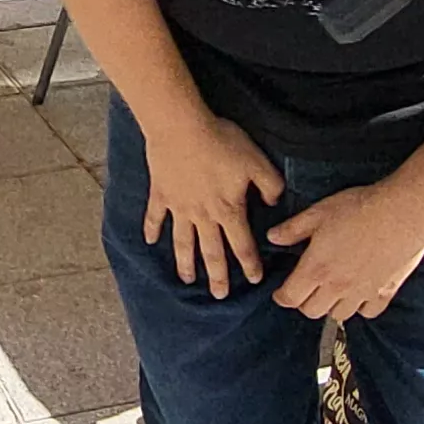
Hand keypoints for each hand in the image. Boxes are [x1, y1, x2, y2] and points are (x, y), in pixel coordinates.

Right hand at [137, 108, 282, 297]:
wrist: (181, 128)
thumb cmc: (221, 142)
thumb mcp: (257, 161)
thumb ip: (271, 185)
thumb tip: (273, 205)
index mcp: (228, 210)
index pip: (242, 245)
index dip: (250, 263)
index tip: (254, 280)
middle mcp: (203, 215)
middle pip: (211, 252)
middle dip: (217, 276)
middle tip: (219, 296)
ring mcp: (179, 207)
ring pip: (182, 243)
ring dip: (185, 263)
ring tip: (187, 280)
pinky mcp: (161, 194)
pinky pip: (155, 217)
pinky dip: (152, 230)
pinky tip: (150, 242)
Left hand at [266, 182, 423, 321]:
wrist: (403, 212)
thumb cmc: (359, 208)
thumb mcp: (319, 212)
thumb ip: (293, 229)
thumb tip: (272, 237)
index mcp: (317, 268)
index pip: (291, 298)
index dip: (282, 297)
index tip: (282, 292)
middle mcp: (338, 287)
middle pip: (312, 311)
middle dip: (304, 302)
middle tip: (306, 288)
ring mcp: (363, 292)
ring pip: (339, 315)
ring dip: (331, 306)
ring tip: (332, 291)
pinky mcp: (385, 291)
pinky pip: (369, 312)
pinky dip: (361, 308)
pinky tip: (360, 294)